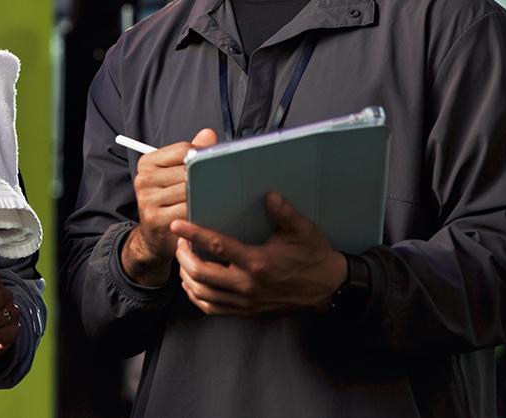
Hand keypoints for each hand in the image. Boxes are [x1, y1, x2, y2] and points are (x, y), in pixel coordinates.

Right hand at [122, 128, 215, 284]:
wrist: (154, 236)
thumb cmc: (169, 201)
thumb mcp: (175, 174)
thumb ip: (191, 154)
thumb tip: (208, 134)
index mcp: (147, 163)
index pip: (183, 149)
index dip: (202, 156)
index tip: (214, 164)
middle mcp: (143, 179)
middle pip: (187, 170)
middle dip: (207, 177)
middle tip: (225, 181)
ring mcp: (147, 199)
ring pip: (189, 190)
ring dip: (207, 195)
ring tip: (219, 197)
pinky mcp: (154, 219)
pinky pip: (187, 209)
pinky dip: (201, 211)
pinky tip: (209, 212)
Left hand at [170, 191, 346, 315]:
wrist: (327, 288)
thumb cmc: (314, 257)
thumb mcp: (304, 231)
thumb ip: (285, 213)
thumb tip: (269, 195)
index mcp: (258, 263)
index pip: (217, 247)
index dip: (194, 234)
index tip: (178, 225)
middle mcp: (247, 285)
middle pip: (201, 274)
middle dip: (183, 257)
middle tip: (180, 242)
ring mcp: (245, 302)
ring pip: (202, 294)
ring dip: (186, 277)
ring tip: (184, 259)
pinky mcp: (246, 311)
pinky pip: (212, 308)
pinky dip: (197, 296)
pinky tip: (193, 283)